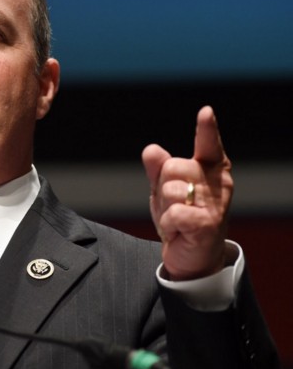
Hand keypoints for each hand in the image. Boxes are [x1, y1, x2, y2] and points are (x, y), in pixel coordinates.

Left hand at [142, 106, 234, 280]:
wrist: (193, 256)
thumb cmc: (181, 217)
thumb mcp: (164, 190)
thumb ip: (157, 169)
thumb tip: (151, 149)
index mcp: (209, 169)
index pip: (208, 145)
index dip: (207, 129)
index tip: (206, 112)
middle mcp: (217, 183)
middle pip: (173, 166)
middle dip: (163, 187)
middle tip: (173, 205)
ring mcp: (215, 203)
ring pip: (170, 189)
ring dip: (165, 208)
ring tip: (177, 219)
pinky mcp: (207, 224)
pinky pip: (173, 213)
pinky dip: (168, 224)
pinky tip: (179, 232)